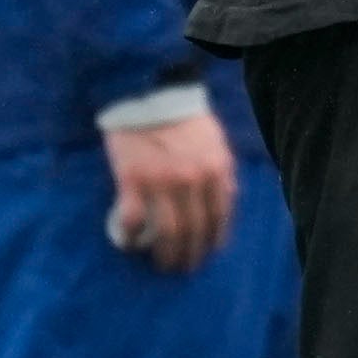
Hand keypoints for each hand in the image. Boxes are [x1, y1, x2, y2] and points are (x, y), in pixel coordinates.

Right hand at [104, 110, 236, 272]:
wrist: (147, 89)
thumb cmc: (181, 115)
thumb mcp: (214, 140)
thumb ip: (221, 170)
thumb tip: (226, 199)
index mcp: (216, 169)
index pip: (219, 217)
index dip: (213, 241)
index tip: (206, 253)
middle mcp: (193, 179)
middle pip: (195, 231)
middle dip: (191, 255)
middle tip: (183, 267)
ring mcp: (163, 181)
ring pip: (168, 233)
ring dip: (166, 256)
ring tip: (162, 264)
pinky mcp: (133, 179)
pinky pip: (134, 220)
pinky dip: (132, 237)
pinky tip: (131, 243)